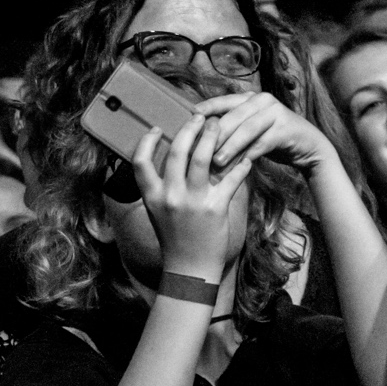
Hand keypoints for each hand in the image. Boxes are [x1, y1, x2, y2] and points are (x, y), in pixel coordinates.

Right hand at [133, 116, 254, 278]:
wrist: (190, 268)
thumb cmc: (175, 239)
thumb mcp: (158, 213)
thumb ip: (162, 188)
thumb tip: (172, 160)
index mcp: (152, 196)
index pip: (140, 162)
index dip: (146, 142)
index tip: (157, 128)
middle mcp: (170, 196)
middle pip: (177, 152)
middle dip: (189, 129)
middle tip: (199, 117)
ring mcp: (193, 202)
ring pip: (203, 158)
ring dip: (212, 137)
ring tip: (219, 126)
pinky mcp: (215, 208)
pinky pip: (229, 179)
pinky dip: (239, 166)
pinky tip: (245, 158)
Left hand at [194, 92, 334, 174]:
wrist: (308, 147)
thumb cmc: (271, 139)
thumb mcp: (249, 130)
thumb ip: (230, 128)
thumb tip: (198, 137)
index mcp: (250, 98)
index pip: (224, 101)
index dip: (207, 107)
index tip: (190, 116)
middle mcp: (263, 100)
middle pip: (233, 117)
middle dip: (215, 135)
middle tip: (199, 150)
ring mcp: (276, 112)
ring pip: (247, 130)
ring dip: (230, 146)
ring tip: (216, 161)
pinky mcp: (286, 128)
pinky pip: (262, 143)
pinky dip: (249, 155)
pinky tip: (238, 167)